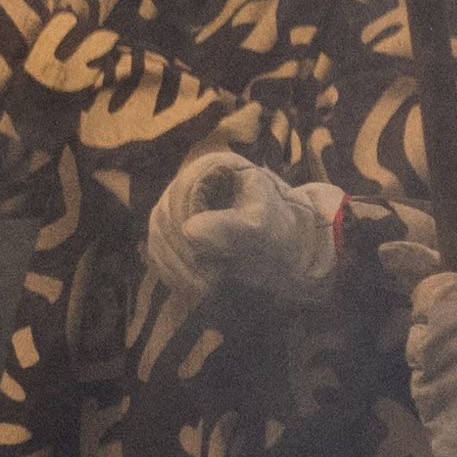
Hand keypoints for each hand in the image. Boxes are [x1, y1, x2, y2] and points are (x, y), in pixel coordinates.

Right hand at [146, 150, 342, 303]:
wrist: (296, 252)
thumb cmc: (286, 230)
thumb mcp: (264, 226)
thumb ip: (232, 226)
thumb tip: (190, 231)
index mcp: (213, 168)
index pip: (181, 194)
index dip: (186, 227)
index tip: (206, 257)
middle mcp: (192, 184)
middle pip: (165, 216)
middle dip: (182, 252)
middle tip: (209, 279)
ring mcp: (184, 210)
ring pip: (160, 236)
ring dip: (178, 266)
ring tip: (207, 287)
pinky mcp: (181, 235)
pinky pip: (163, 252)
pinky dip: (175, 273)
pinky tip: (197, 288)